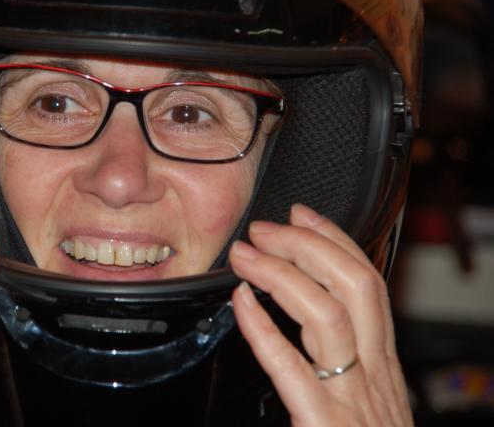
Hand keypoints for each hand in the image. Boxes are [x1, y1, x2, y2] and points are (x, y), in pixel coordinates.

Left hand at [229, 203, 412, 425]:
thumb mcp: (365, 399)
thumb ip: (341, 359)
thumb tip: (304, 317)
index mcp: (380, 363)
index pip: (366, 282)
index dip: (334, 239)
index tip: (302, 214)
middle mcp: (373, 373)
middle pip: (354, 284)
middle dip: (306, 244)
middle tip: (263, 228)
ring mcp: (352, 399)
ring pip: (327, 315)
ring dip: (280, 274)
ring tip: (245, 256)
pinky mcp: (326, 426)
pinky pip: (292, 368)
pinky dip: (263, 328)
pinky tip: (240, 304)